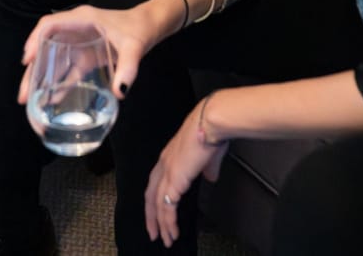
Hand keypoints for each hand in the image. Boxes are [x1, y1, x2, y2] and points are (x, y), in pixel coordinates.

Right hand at [19, 3, 164, 104]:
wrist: (151, 26)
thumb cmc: (140, 28)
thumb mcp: (135, 46)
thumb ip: (128, 67)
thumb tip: (120, 91)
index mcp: (81, 20)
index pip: (49, 25)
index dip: (34, 40)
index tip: (27, 60)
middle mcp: (74, 31)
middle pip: (45, 47)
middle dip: (33, 70)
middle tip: (24, 94)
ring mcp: (78, 45)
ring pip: (53, 62)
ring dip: (42, 80)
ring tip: (30, 101)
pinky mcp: (85, 58)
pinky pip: (67, 72)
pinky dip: (59, 85)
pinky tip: (52, 101)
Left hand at [145, 100, 228, 247]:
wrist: (211, 123)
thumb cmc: (212, 132)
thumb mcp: (209, 154)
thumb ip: (208, 168)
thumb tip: (210, 177)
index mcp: (169, 156)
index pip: (156, 182)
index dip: (156, 198)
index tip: (159, 213)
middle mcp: (164, 164)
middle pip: (150, 196)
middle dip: (152, 217)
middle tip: (154, 234)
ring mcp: (167, 172)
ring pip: (157, 204)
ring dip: (161, 224)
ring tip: (166, 239)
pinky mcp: (174, 179)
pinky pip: (167, 206)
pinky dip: (168, 221)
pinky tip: (172, 231)